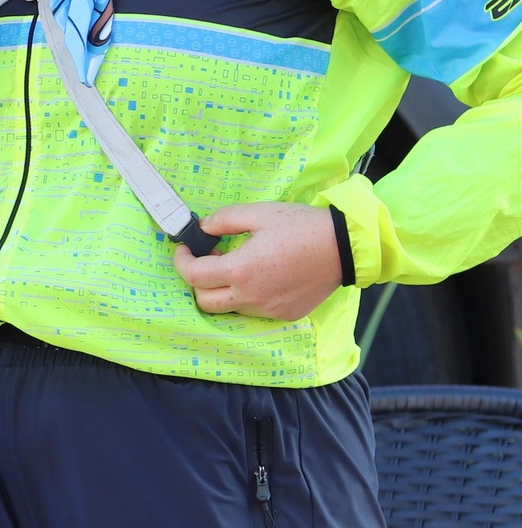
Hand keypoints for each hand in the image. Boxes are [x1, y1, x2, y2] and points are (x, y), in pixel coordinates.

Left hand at [174, 203, 342, 321]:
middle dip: (198, 281)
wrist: (346, 247)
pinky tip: (262, 277)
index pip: (193, 275)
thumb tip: (202, 228)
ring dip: (224, 290)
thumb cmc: (302, 226)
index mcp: (241, 271)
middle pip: (204, 301)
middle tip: (209, 260)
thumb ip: (224, 219)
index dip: (181, 261)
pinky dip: (248, 296)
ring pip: (230, 307)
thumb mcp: (259, 212)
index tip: (184, 249)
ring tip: (238, 266)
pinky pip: (255, 311)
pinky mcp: (285, 314)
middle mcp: (252, 297)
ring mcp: (269, 309)